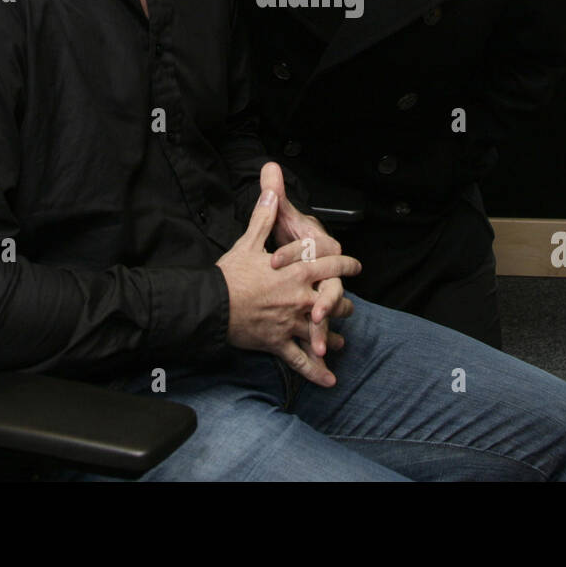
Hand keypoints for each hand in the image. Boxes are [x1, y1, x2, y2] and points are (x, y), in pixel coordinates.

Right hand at [217, 164, 360, 386]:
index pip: (330, 265)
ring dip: (333, 337)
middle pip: (334, 301)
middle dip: (342, 304)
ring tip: (341, 341)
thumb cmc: (230, 274)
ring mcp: (290, 323)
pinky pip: (300, 360)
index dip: (345, 264)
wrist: (211, 306)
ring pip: (322, 331)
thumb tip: (271, 187)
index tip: (355, 265)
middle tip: (348, 306)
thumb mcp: (249, 241)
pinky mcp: (278, 343)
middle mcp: (299, 298)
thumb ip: (265, 215)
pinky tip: (330, 379)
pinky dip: (316, 372)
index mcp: (296, 271)